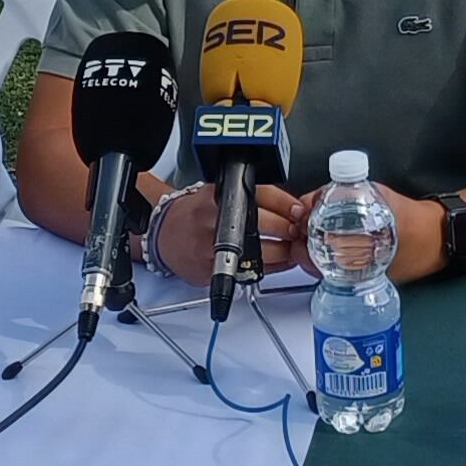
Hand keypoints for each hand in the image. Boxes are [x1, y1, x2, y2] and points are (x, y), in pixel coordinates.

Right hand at [154, 183, 301, 284]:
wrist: (165, 235)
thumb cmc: (197, 214)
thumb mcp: (220, 194)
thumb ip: (254, 198)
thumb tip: (293, 208)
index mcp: (218, 194)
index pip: (260, 194)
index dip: (286, 204)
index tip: (300, 211)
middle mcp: (213, 218)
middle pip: (262, 223)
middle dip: (286, 229)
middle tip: (298, 231)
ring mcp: (211, 245)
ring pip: (258, 252)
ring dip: (282, 252)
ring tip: (290, 248)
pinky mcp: (211, 269)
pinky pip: (249, 271)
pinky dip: (269, 268)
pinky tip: (277, 262)